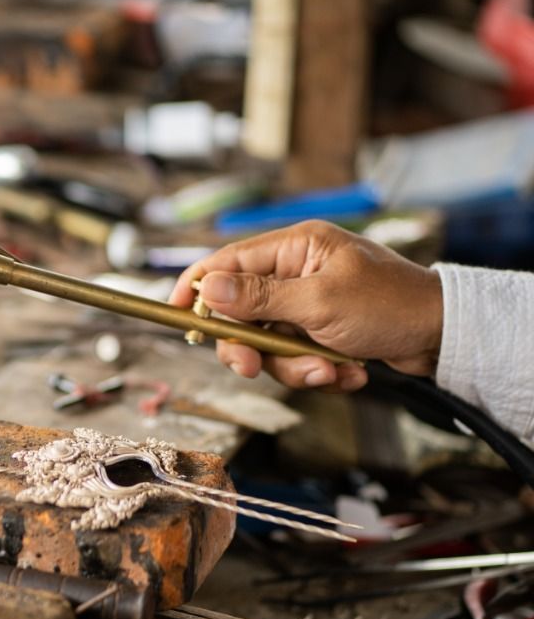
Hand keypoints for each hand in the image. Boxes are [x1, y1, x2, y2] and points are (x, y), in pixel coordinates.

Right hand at [169, 220, 442, 391]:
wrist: (446, 336)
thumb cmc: (391, 306)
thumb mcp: (319, 302)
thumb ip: (258, 298)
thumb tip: (206, 289)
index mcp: (295, 248)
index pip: (226, 263)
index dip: (195, 288)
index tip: (173, 314)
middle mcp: (296, 272)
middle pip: (240, 314)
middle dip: (251, 347)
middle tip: (252, 369)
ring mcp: (307, 304)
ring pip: (267, 344)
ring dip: (294, 366)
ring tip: (331, 370)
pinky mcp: (320, 332)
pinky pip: (295, 358)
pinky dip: (318, 370)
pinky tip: (348, 370)